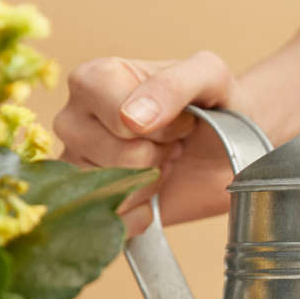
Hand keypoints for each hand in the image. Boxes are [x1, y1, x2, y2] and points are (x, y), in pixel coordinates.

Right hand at [54, 51, 243, 235]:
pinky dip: (142, 215)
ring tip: (160, 162)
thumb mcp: (209, 76)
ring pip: (112, 191)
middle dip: (158, 156)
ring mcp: (75, 164)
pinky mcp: (87, 203)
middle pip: (118, 157)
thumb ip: (173, 84)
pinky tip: (153, 194)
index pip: (121, 118)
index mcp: (93, 80)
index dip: (162, 127)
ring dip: (151, 183)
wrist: (226, 149)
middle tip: (171, 144)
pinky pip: (109, 222)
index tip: (180, 120)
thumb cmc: (212, 105)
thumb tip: (132, 119)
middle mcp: (73, 120)